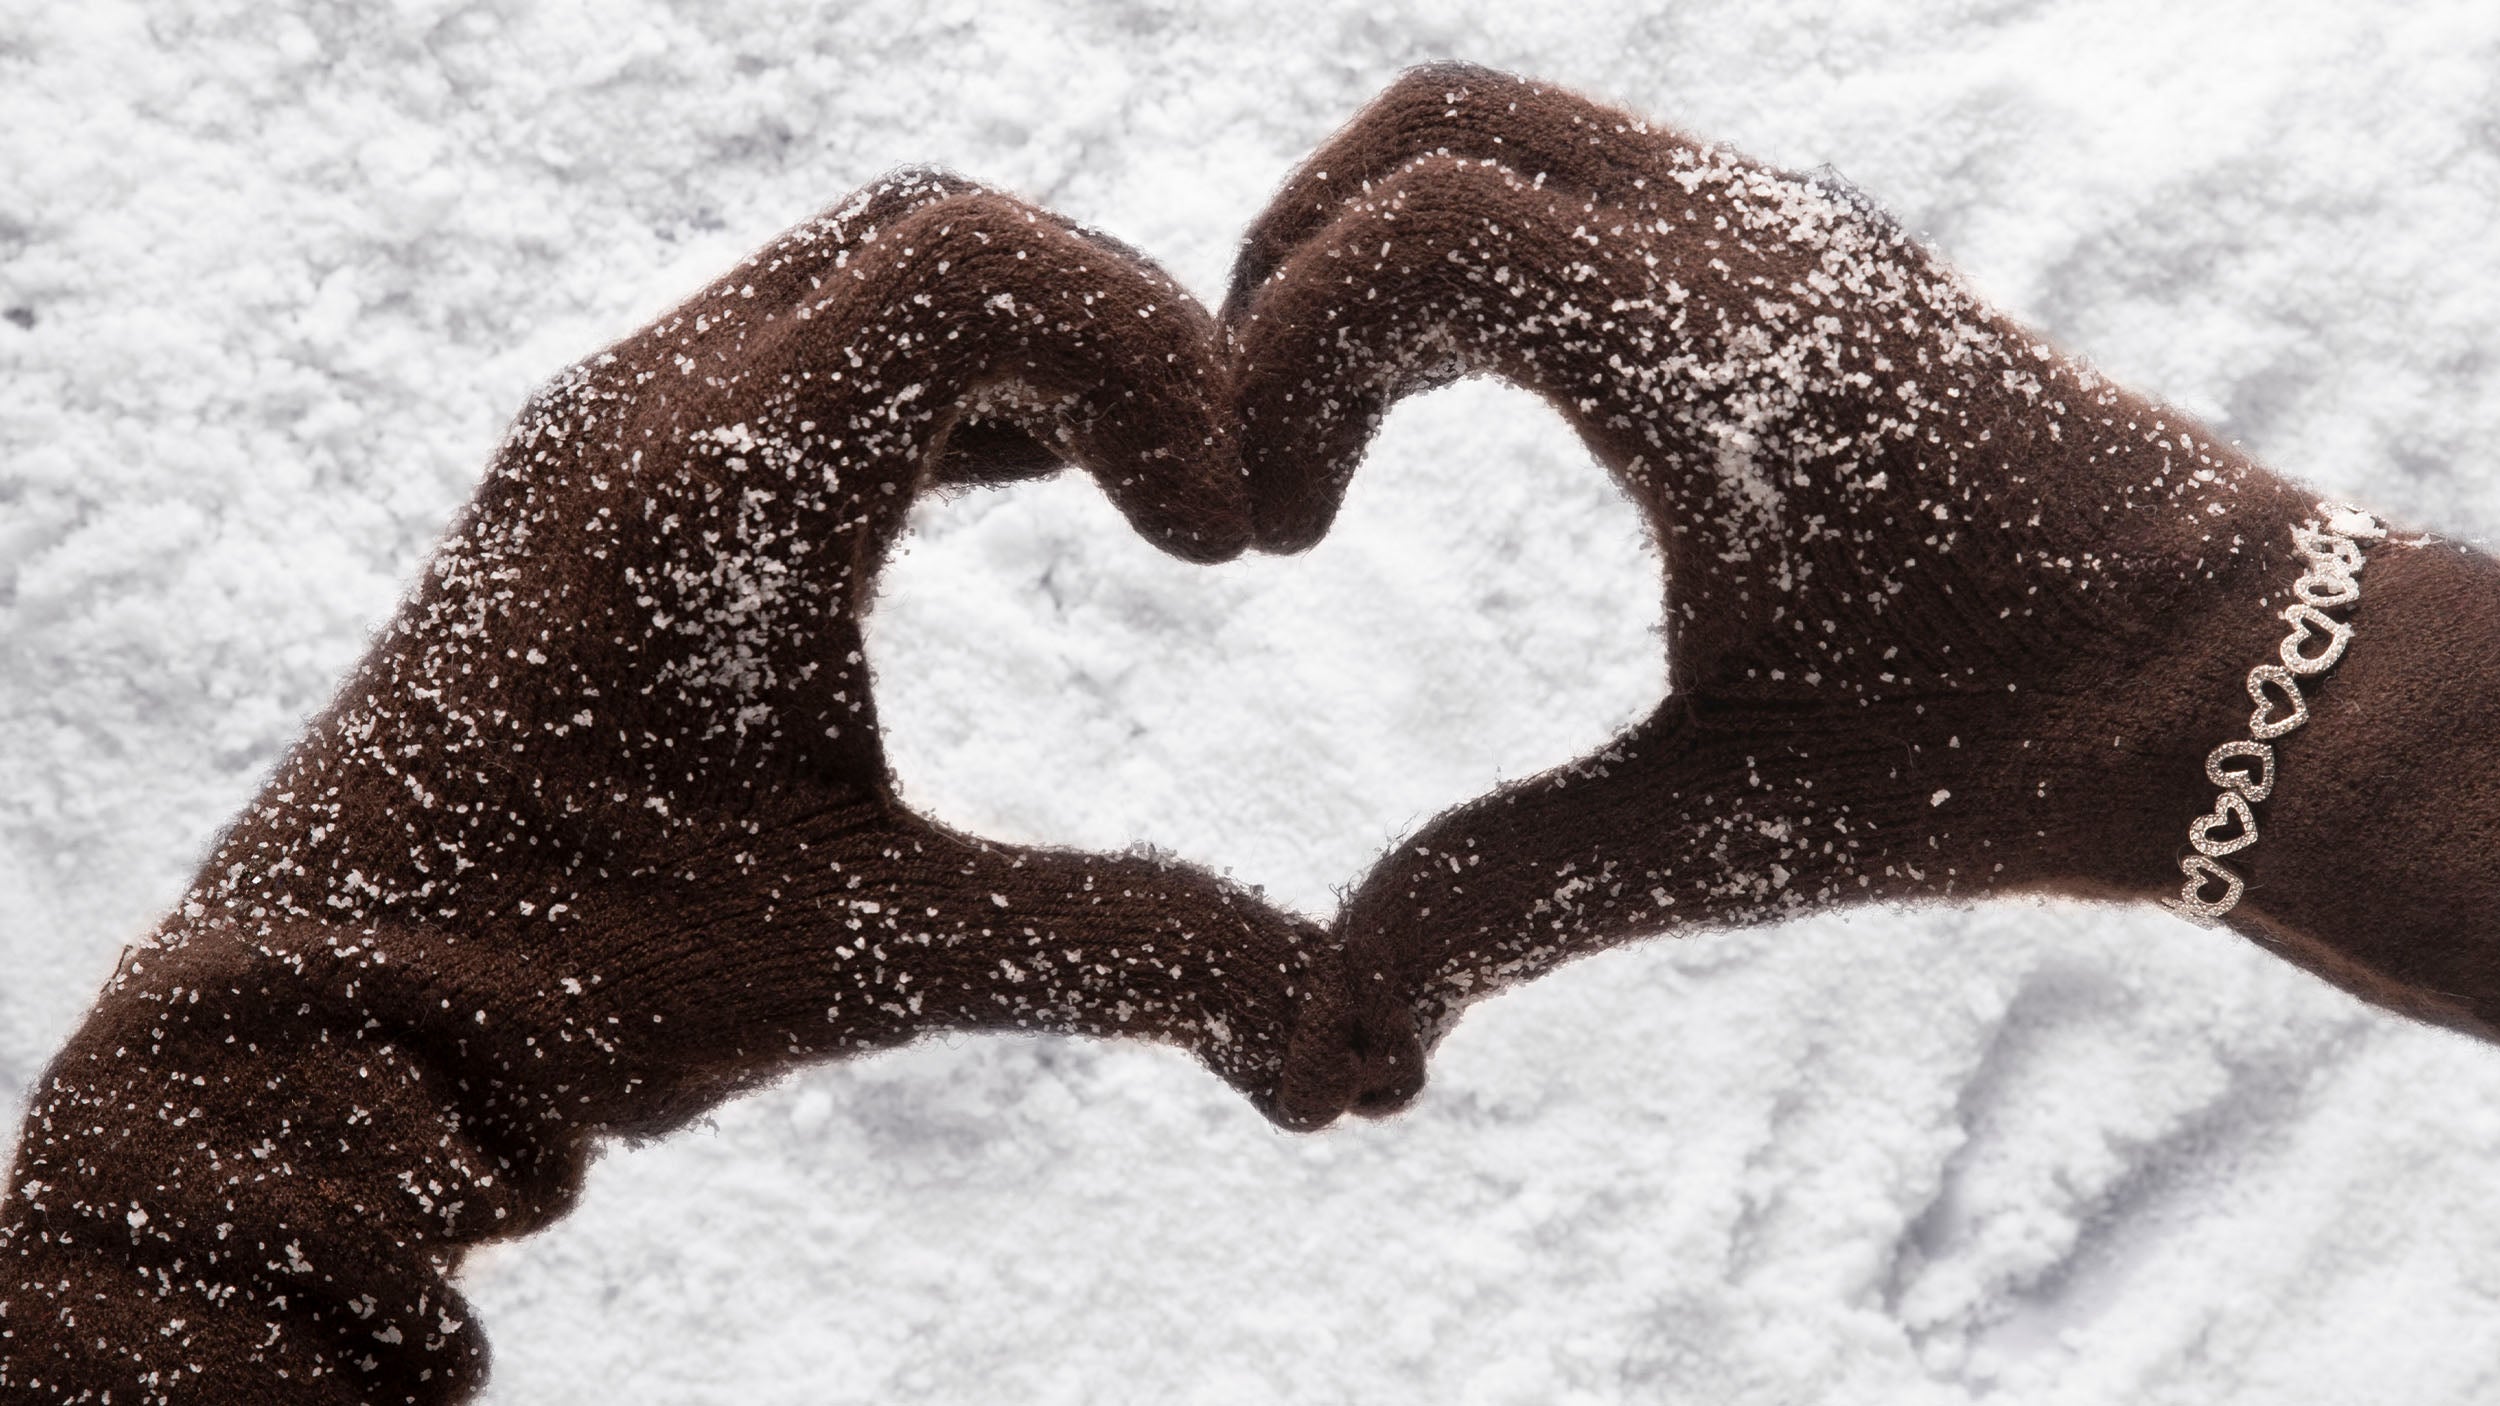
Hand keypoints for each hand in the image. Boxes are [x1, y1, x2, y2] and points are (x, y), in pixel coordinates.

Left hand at [1, 171, 1414, 1401]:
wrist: (329, 1029)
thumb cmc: (574, 989)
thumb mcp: (877, 956)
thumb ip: (1126, 955)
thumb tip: (1350, 1047)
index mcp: (712, 482)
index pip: (975, 264)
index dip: (1154, 361)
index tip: (1220, 538)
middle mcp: (646, 404)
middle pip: (935, 234)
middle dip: (1111, 339)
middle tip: (1200, 501)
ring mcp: (610, 422)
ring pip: (864, 275)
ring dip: (1026, 354)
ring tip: (1132, 497)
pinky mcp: (603, 466)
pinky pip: (803, 344)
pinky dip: (936, 385)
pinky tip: (1015, 496)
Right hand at [1227, 65, 2499, 1067]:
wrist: (2234, 676)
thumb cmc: (1999, 751)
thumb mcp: (1730, 828)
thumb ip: (1505, 899)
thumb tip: (1329, 1030)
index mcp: (1719, 352)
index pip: (1418, 232)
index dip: (1277, 362)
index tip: (1272, 535)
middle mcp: (1747, 234)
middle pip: (1429, 135)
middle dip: (1291, 278)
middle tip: (1270, 465)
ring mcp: (1780, 220)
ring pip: (1507, 138)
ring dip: (1380, 260)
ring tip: (1342, 442)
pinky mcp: (1800, 249)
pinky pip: (1584, 180)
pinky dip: (1476, 262)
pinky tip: (1475, 413)